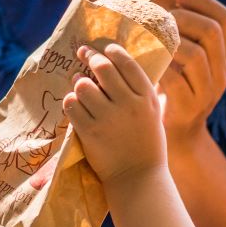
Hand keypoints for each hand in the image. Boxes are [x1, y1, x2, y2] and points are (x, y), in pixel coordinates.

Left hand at [64, 43, 165, 184]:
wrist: (138, 178)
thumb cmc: (147, 145)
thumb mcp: (155, 114)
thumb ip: (144, 92)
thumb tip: (128, 68)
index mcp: (147, 98)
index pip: (128, 64)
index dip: (113, 51)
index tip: (105, 48)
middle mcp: (129, 105)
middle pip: (103, 68)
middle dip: (90, 57)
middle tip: (84, 53)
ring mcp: (108, 119)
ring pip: (84, 85)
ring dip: (79, 81)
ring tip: (80, 83)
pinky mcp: (90, 132)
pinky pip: (72, 105)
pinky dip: (70, 101)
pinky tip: (74, 103)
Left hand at [159, 0, 225, 147]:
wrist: (176, 133)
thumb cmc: (175, 87)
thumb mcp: (188, 59)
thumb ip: (186, 33)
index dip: (204, 2)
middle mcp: (225, 72)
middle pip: (212, 31)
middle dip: (184, 17)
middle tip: (162, 17)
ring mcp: (210, 91)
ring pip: (196, 54)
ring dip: (170, 41)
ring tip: (152, 38)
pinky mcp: (191, 106)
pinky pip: (176, 78)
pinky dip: (159, 65)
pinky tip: (146, 60)